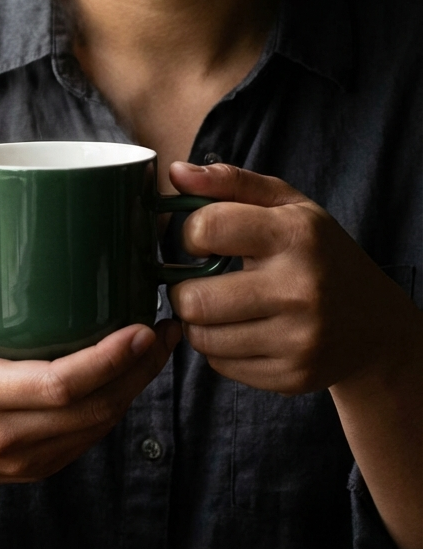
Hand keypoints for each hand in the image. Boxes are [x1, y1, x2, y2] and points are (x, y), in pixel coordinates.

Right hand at [0, 266, 177, 485]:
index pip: (56, 386)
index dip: (106, 361)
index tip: (141, 330)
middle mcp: (4, 436)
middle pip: (90, 409)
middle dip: (137, 372)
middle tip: (164, 330)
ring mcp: (23, 460)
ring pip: (97, 426)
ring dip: (136, 388)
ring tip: (160, 346)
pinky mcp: (36, 468)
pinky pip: (89, 437)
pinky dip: (116, 405)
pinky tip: (132, 373)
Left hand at [168, 161, 416, 395]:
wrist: (373, 323)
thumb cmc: (318, 253)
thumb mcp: (287, 206)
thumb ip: (230, 183)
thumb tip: (175, 173)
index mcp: (295, 235)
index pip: (206, 229)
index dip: (189, 234)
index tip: (201, 240)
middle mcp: (299, 289)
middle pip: (194, 299)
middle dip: (184, 290)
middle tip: (199, 283)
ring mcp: (298, 339)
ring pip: (201, 338)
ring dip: (199, 322)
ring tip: (220, 307)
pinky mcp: (292, 376)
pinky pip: (220, 366)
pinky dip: (220, 349)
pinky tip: (241, 331)